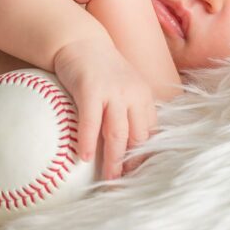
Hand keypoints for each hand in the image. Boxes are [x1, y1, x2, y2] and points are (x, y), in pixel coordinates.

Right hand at [52, 36, 157, 180]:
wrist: (79, 40)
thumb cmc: (99, 69)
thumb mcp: (122, 88)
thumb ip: (128, 111)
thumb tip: (126, 145)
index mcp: (144, 97)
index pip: (151, 133)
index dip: (146, 158)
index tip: (140, 179)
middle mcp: (133, 95)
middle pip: (137, 137)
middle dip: (132, 165)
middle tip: (125, 188)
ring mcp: (113, 91)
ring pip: (117, 133)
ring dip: (114, 159)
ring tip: (109, 180)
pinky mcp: (91, 88)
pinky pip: (90, 120)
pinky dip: (87, 140)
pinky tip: (83, 157)